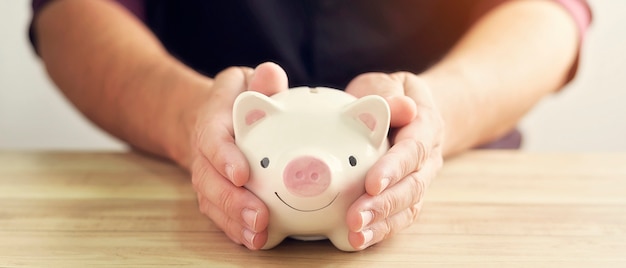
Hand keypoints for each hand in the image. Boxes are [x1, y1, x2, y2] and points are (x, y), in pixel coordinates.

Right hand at [189, 62, 288, 249]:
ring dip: (233, 221)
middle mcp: (203, 150)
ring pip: (212, 200)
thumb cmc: (238, 99)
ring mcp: (206, 173)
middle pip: (209, 178)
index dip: (223, 156)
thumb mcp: (246, 81)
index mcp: (212, 118)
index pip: (212, 137)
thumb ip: (260, 81)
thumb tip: (271, 74)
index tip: (241, 174)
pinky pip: (219, 213)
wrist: (209, 117)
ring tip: (258, 236)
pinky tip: (255, 241)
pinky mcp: (213, 191)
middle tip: (258, 217)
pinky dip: (234, 229)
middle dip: (232, 201)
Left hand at [344, 72, 444, 249]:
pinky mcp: (407, 197)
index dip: (394, 168)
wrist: (414, 111)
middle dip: (384, 204)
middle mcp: (427, 159)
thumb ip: (390, 95)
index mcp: (425, 126)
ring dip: (382, 224)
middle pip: (412, 186)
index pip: (413, 149)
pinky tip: (358, 241)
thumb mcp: (390, 84)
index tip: (371, 183)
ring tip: (356, 235)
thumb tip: (401, 107)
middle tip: (356, 217)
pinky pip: (399, 218)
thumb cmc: (392, 96)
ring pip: (408, 207)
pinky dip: (381, 231)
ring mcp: (420, 180)